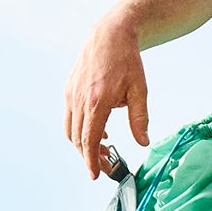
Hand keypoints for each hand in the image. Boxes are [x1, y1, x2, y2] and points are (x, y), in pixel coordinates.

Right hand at [65, 19, 146, 178]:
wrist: (110, 34)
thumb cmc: (127, 61)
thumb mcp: (139, 90)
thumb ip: (140, 119)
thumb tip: (143, 143)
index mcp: (97, 102)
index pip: (88, 141)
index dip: (91, 161)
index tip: (96, 175)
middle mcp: (79, 100)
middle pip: (78, 139)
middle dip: (90, 156)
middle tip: (108, 165)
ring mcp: (71, 94)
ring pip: (71, 130)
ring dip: (84, 144)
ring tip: (104, 148)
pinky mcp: (68, 90)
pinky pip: (70, 117)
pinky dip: (80, 129)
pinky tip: (98, 130)